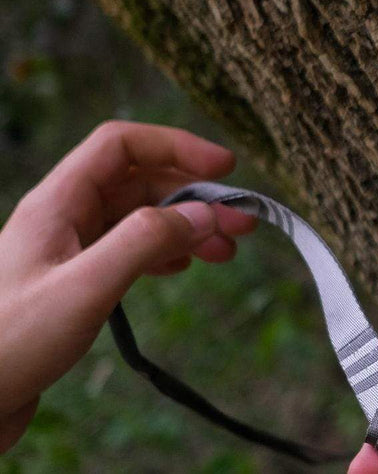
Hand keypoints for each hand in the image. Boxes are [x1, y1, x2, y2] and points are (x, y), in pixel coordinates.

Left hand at [0, 121, 255, 451]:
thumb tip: (203, 214)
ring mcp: (68, 251)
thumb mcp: (84, 287)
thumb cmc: (8, 343)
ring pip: (139, 219)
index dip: (175, 146)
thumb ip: (145, 243)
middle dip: (194, 197)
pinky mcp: (73, 285)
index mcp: (58, 203)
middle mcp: (64, 219)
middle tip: (241, 223)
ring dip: (186, 227)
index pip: (122, 146)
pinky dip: (165, 253)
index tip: (224, 168)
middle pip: (140, 183)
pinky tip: (184, 268)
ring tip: (225, 252)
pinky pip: (129, 252)